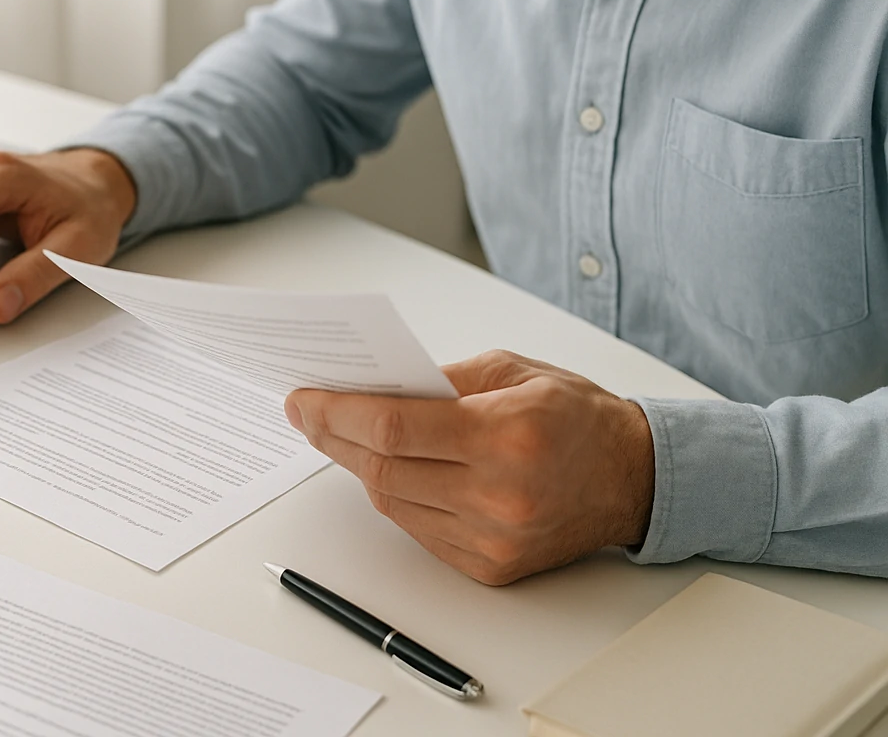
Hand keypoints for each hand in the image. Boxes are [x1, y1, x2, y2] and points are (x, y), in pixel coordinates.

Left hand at [285, 350, 653, 585]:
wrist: (635, 478)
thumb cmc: (576, 416)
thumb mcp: (509, 371)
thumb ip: (438, 380)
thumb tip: (369, 387)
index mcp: (504, 436)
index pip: (394, 427)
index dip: (336, 413)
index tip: (302, 399)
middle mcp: (498, 495)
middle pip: (383, 469)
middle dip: (333, 438)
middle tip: (306, 414)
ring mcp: (494, 538)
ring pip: (394, 503)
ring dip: (359, 467)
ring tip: (340, 435)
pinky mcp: (491, 566)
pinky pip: (418, 530)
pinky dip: (395, 497)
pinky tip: (386, 469)